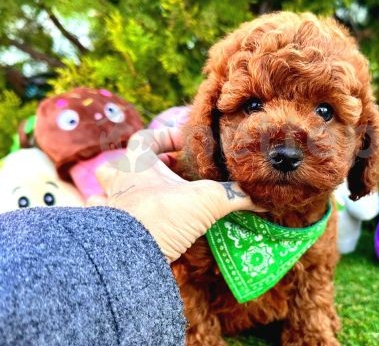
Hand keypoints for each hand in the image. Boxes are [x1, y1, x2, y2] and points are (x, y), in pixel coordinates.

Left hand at [90, 128, 262, 262]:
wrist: (128, 257)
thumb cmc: (162, 216)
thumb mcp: (204, 201)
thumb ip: (233, 197)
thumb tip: (262, 200)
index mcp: (138, 165)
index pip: (146, 137)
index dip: (165, 135)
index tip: (185, 143)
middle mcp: (119, 183)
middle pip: (119, 163)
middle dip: (139, 166)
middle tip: (163, 173)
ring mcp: (109, 208)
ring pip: (105, 191)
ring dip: (119, 191)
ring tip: (141, 196)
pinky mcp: (105, 234)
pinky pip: (102, 221)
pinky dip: (112, 221)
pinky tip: (127, 226)